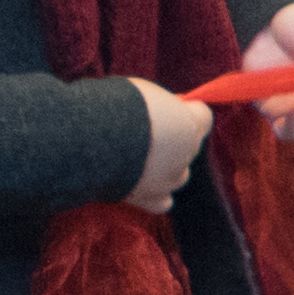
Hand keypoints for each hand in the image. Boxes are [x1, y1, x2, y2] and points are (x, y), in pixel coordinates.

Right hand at [123, 79, 209, 212]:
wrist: (91, 138)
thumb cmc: (116, 106)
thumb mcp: (145, 92)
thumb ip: (162, 105)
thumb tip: (166, 109)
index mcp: (188, 124)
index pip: (203, 116)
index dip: (185, 111)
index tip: (170, 107)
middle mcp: (185, 154)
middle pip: (189, 146)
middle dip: (173, 140)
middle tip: (143, 132)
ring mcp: (169, 179)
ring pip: (179, 175)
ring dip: (166, 168)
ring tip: (139, 159)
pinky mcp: (149, 198)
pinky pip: (162, 202)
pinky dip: (155, 196)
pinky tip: (141, 185)